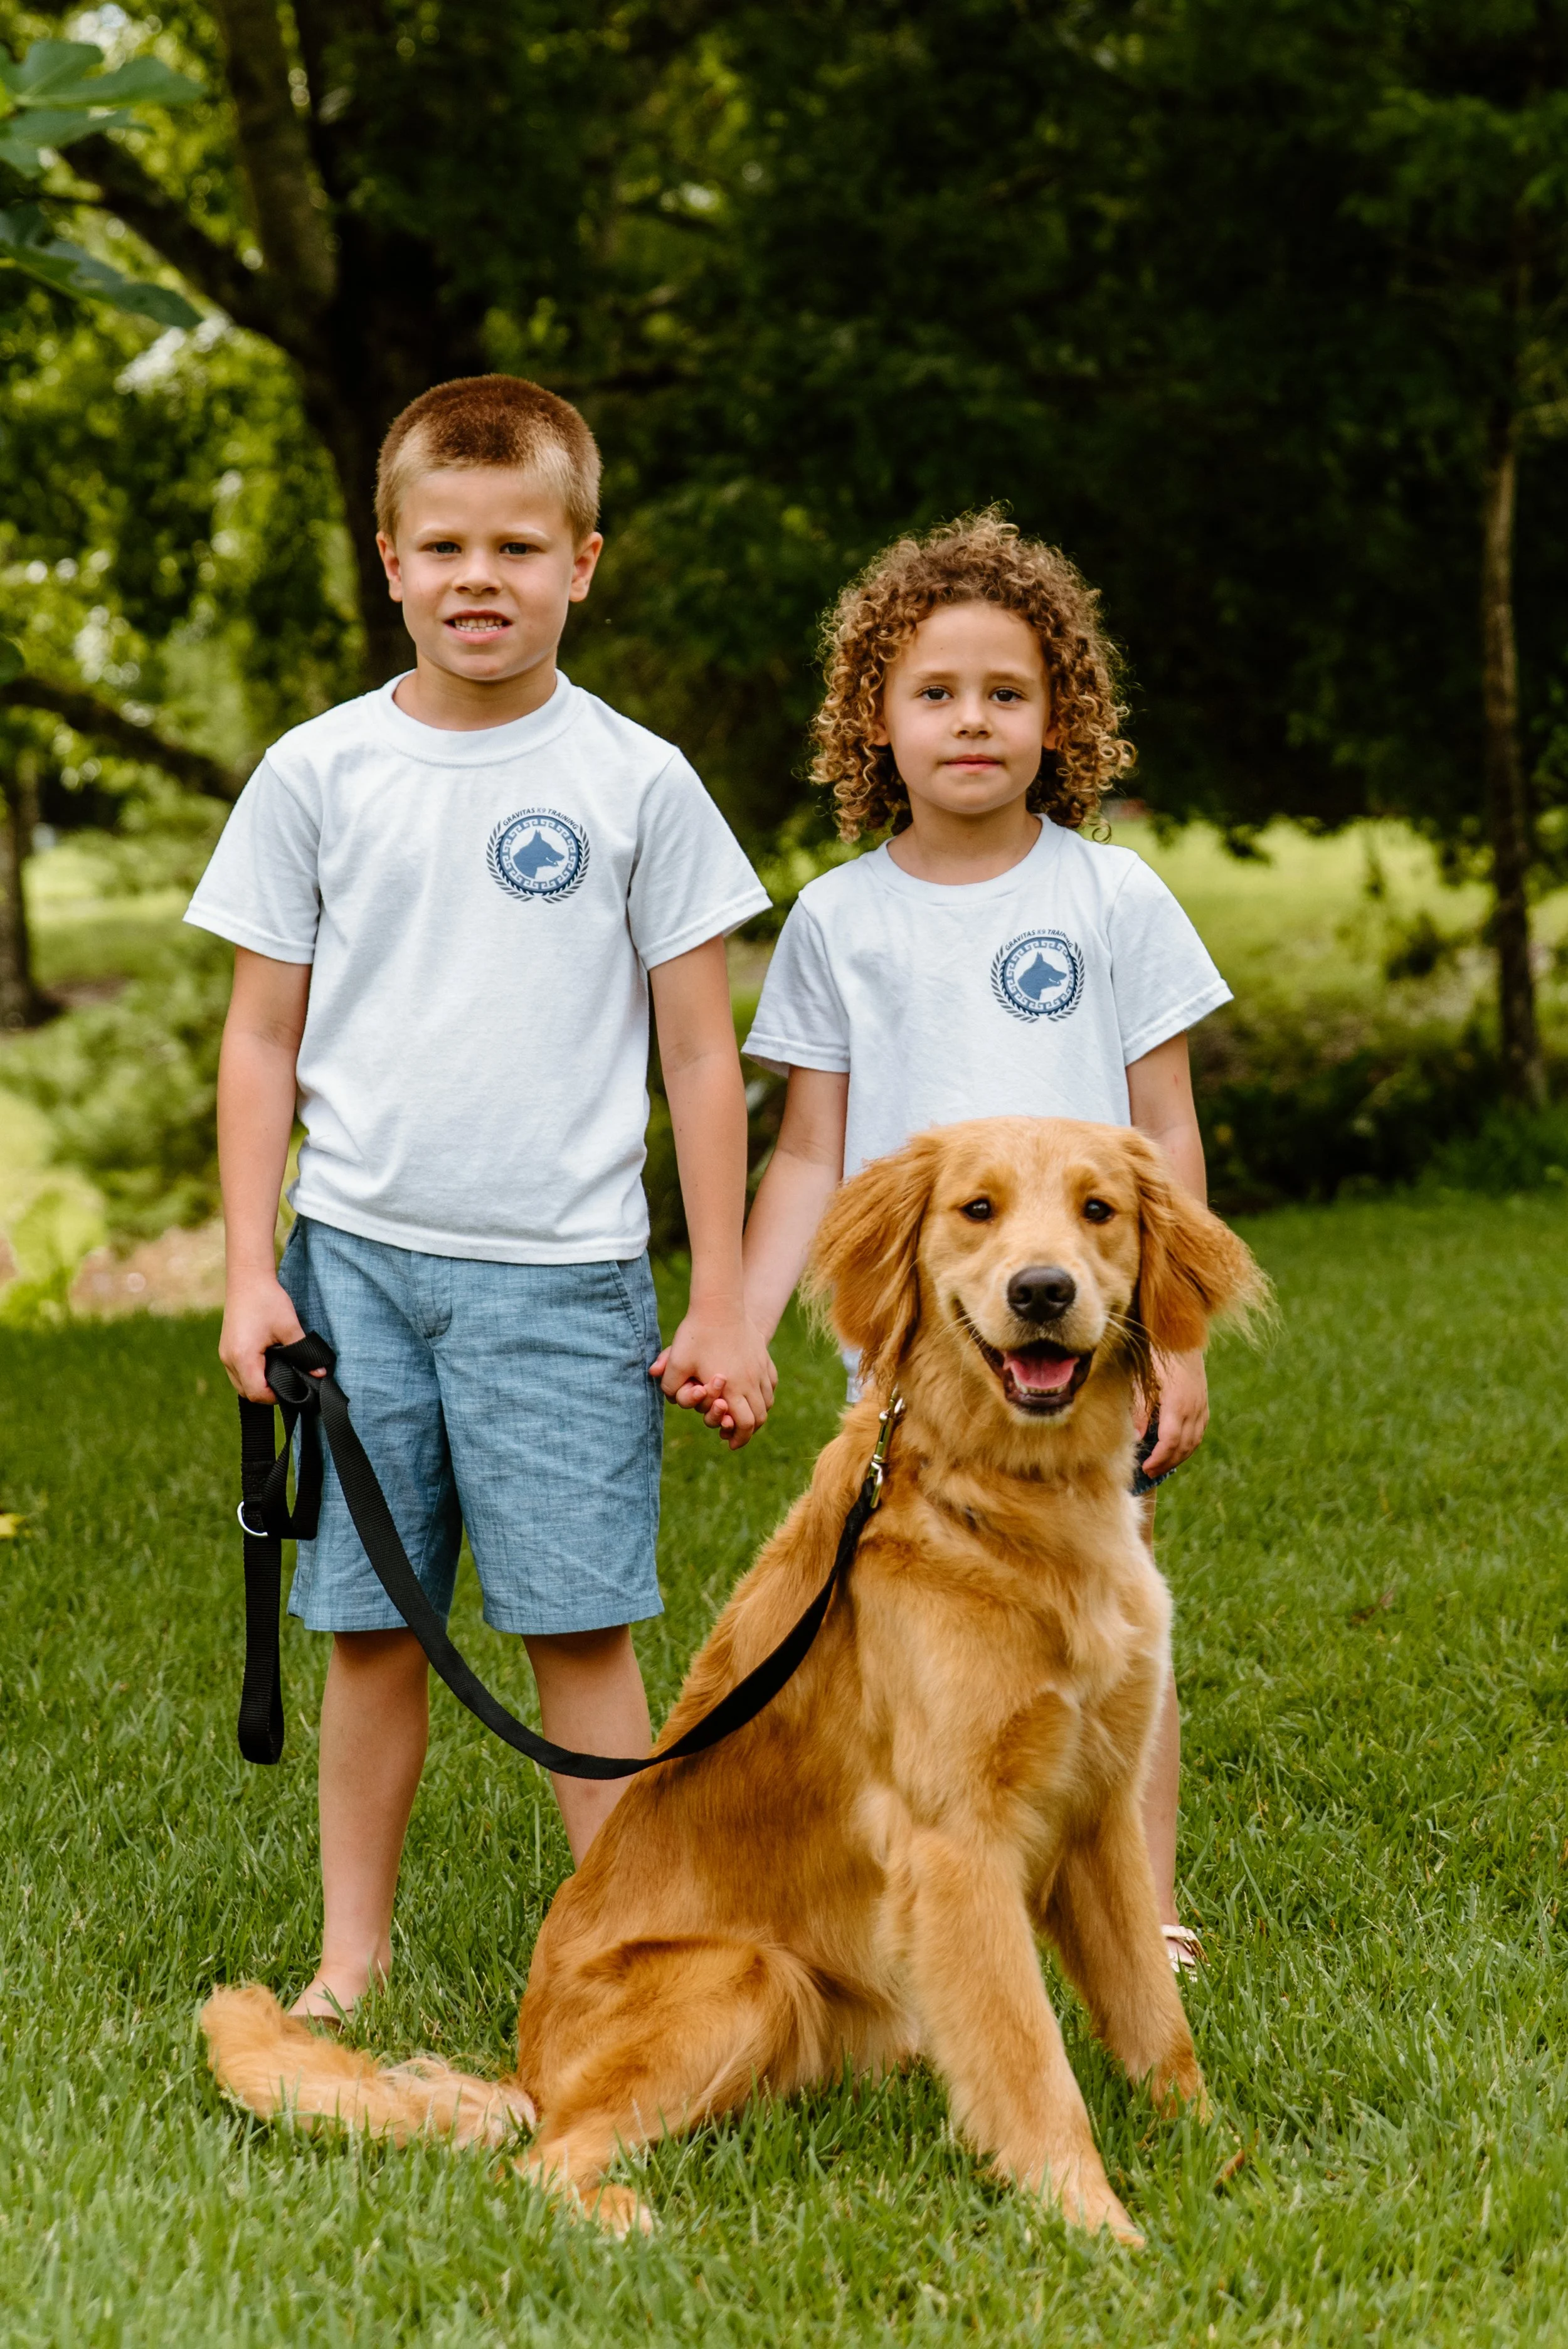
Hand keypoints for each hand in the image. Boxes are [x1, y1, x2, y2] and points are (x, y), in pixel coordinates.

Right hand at [219, 1274, 306, 1403]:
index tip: (295, 1389)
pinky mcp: (226, 1348)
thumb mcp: (289, 1327)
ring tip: (281, 1373)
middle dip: (268, 1393)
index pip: (257, 1393)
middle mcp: (228, 1359)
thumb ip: (304, 1353)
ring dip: (259, 1384)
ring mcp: (225, 1354)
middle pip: (247, 1393)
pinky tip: (269, 1364)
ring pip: (241, 1384)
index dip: (276, 1397)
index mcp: (242, 1357)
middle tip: (291, 1382)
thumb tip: (320, 1374)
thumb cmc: (267, 1300)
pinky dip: (252, 1374)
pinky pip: (238, 1372)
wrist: (247, 1278)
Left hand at [649, 1311, 776, 1449]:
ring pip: (768, 1401)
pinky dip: (765, 1394)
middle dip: (749, 1431)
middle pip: (760, 1417)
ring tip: (746, 1417)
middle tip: (737, 1435)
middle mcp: (751, 1381)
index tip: (730, 1444)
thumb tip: (670, 1397)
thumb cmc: (696, 1335)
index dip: (739, 1438)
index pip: (743, 1424)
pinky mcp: (763, 1357)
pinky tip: (755, 1394)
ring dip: (758, 1413)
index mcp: (732, 1388)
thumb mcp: (676, 1362)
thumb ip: (671, 1386)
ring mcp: (760, 1369)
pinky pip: (771, 1383)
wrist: (719, 1305)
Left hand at [1137, 1349, 1208, 1478]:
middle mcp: (1194, 1407)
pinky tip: (1176, 1448)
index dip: (1159, 1458)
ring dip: (1179, 1457)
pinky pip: (1199, 1431)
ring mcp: (1202, 1405)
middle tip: (1150, 1472)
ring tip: (1161, 1465)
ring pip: (1195, 1441)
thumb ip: (1140, 1410)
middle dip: (1167, 1462)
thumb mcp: (1142, 1381)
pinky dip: (1188, 1444)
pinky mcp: (1203, 1402)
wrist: (1180, 1336)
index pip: (1171, 1441)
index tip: (1145, 1467)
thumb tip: (1136, 1438)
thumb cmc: (1156, 1356)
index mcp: (1177, 1403)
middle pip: (1184, 1446)